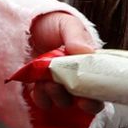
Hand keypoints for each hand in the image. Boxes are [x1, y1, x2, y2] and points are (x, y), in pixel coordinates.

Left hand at [20, 11, 104, 127]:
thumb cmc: (52, 24)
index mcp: (91, 66)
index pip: (101, 89)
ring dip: (55, 94)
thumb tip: (87, 51)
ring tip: (45, 80)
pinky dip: (40, 97)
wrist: (26, 26)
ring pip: (64, 102)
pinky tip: (35, 85)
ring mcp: (60, 86)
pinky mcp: (40, 90)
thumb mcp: (67, 24)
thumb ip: (77, 37)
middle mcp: (78, 80)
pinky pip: (44, 102)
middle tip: (59, 85)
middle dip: (75, 100)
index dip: (96, 99)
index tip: (86, 100)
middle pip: (85, 102)